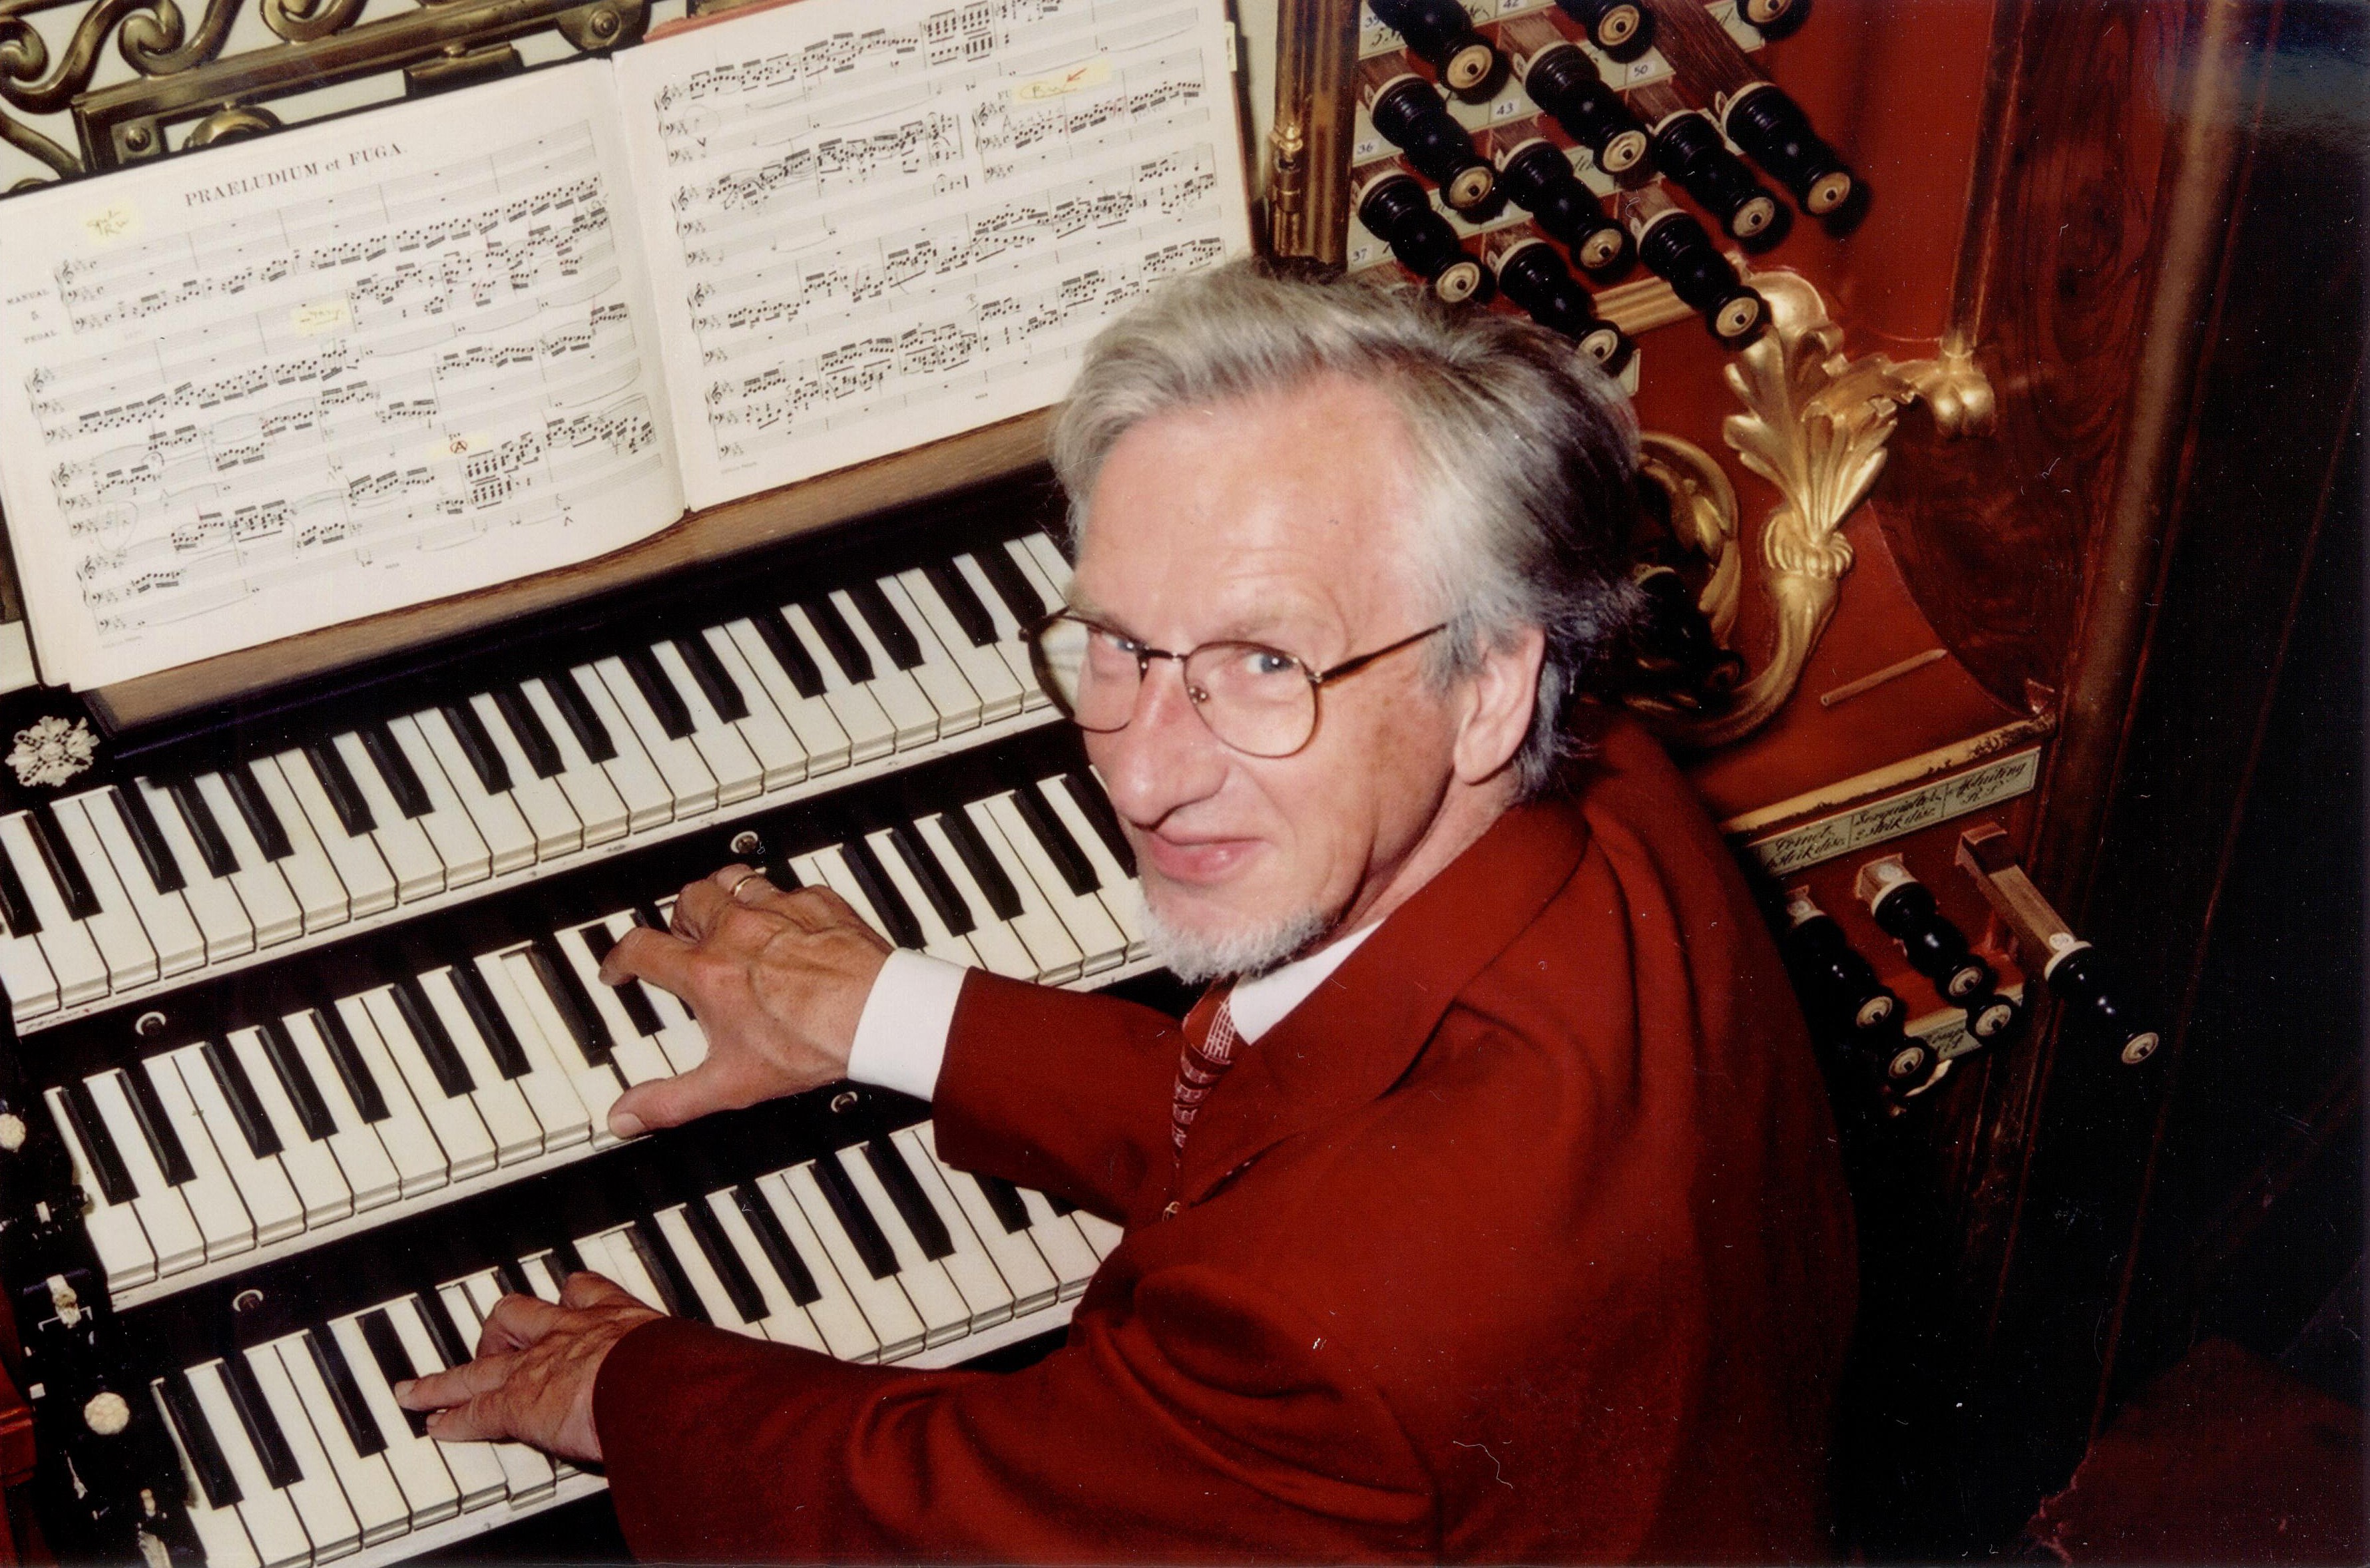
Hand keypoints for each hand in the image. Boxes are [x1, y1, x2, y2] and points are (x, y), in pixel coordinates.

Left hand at [393, 1272, 659, 1463]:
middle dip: (498, 1333)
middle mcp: (569, 1332)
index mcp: (614, 1316)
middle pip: (516, 1317)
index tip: (563, 1302)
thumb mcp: (684, 1353)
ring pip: (477, 1365)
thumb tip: (708, 1375)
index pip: (581, 1292)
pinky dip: (451, 1420)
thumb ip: (682, 1359)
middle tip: (493, 1347)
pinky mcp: (516, 1403)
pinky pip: (473, 1411)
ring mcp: (537, 1366)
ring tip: (423, 1390)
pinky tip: (435, 1427)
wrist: (657, 1383)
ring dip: (447, 1380)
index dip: (567, 1299)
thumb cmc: (683, 1370)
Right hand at [597, 864, 892, 1135]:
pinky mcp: (817, 903)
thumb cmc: (811, 1042)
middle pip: (686, 902)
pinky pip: (787, 887)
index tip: (620, 967)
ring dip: (721, 897)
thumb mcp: (728, 1085)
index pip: (641, 949)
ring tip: (723, 916)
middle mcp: (737, 930)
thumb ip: (670, 1100)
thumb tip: (627, 1115)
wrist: (877, 1013)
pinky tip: (786, 920)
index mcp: (708, 971)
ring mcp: (778, 910)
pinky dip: (779, 901)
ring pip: (732, 880)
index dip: (620, 958)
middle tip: (683, 941)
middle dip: (677, 921)